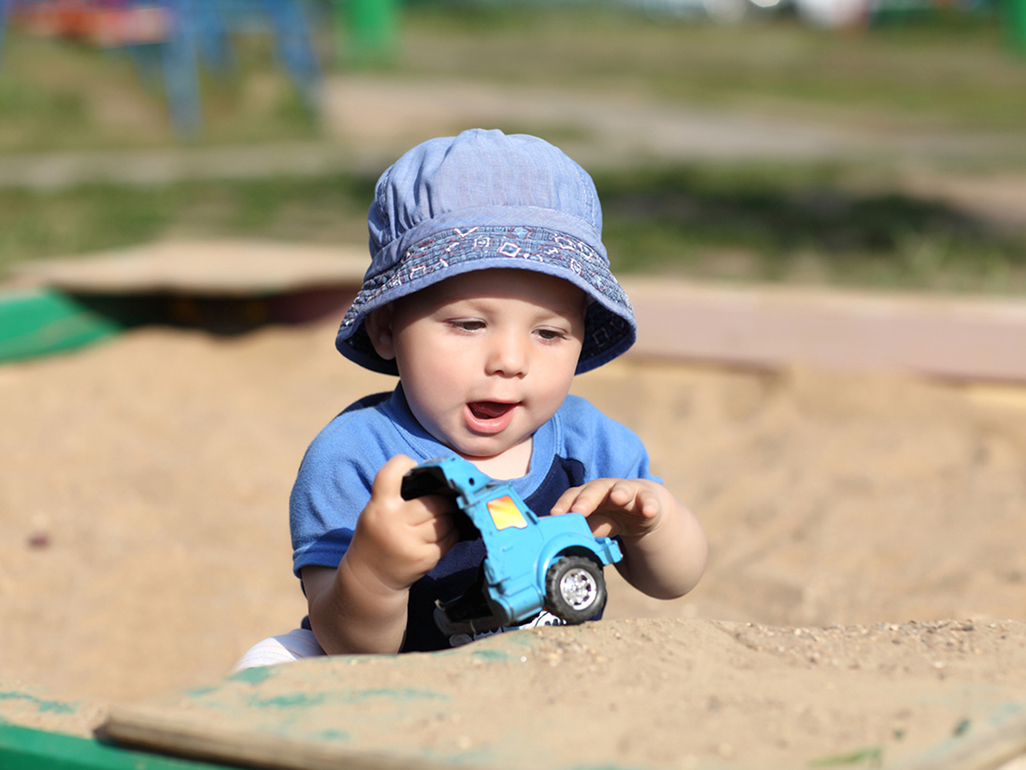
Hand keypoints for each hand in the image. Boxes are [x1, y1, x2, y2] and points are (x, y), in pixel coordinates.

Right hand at [345, 455, 459, 593]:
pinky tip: (441, 535)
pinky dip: (450, 534)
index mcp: (379, 506)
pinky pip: (450, 538)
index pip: (391, 473)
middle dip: (442, 500)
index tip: (415, 468)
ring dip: (448, 518)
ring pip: (446, 520)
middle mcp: (394, 523)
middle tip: (441, 502)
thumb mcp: (377, 510)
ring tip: (440, 519)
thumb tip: (439, 478)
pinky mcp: (425, 558)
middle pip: (434, 502)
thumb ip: (399, 494)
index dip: (405, 463)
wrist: (370, 578)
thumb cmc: (378, 534)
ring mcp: (410, 543)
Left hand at [550, 478, 668, 539]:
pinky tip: (648, 512)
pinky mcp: (648, 498)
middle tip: (578, 510)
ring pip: (624, 488)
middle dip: (586, 499)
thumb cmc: (614, 515)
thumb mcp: (598, 524)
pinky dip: (649, 505)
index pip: (574, 496)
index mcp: (590, 496)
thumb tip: (565, 545)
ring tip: (617, 498)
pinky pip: (648, 500)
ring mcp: (629, 492)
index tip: (555, 515)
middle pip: (595, 489)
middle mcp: (607, 490)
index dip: (564, 504)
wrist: (644, 508)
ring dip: (620, 492)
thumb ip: (586, 531)